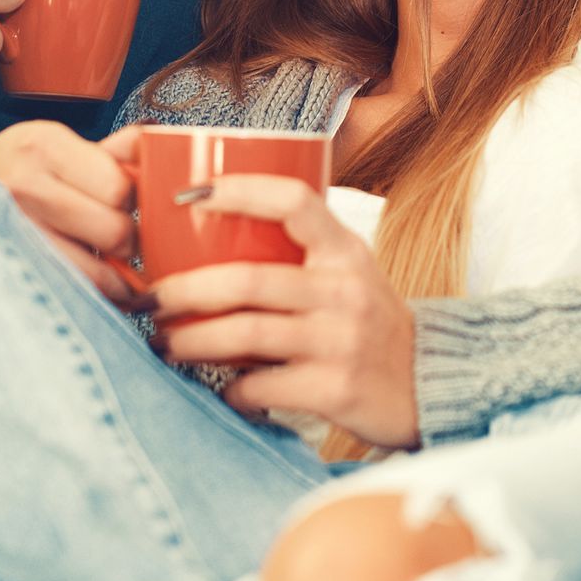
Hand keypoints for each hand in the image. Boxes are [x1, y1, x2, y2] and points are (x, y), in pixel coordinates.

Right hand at [0, 123, 142, 304]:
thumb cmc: (4, 176)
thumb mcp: (49, 148)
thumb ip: (107, 153)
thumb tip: (159, 149)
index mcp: (43, 144)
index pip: (122, 187)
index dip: (133, 203)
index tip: (127, 208)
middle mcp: (24, 184)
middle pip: (117, 231)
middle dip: (126, 242)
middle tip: (115, 240)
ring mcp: (13, 231)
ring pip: (100, 275)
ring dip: (113, 277)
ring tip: (104, 266)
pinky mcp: (10, 270)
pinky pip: (76, 296)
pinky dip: (92, 298)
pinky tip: (87, 285)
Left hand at [149, 175, 419, 449]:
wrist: (432, 386)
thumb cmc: (369, 324)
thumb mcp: (348, 274)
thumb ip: (297, 254)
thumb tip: (203, 238)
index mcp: (345, 251)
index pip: (293, 200)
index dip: (238, 190)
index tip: (188, 195)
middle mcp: (345, 290)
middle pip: (246, 280)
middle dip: (183, 291)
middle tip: (147, 300)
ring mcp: (342, 341)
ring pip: (244, 333)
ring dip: (190, 340)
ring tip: (163, 344)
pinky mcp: (336, 389)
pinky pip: (261, 386)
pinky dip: (230, 390)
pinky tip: (220, 388)